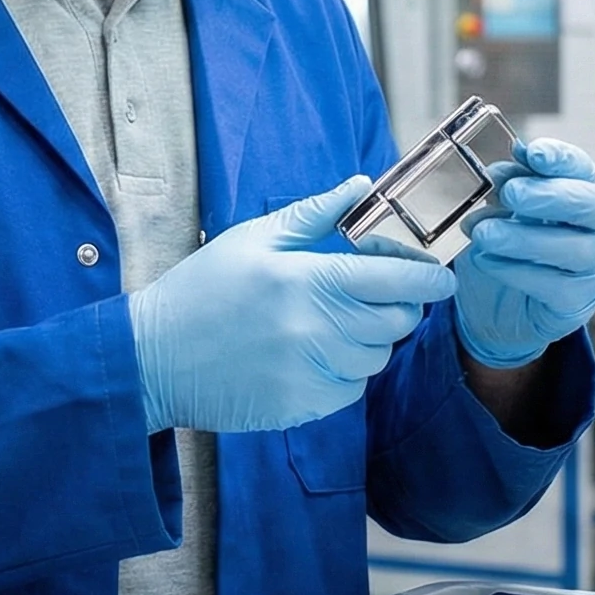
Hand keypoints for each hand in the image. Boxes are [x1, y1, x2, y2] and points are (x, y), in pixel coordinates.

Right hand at [129, 177, 457, 432]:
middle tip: (367, 295)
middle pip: (397, 323)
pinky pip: (350, 389)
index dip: (429, 279)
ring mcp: (311, 373)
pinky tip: (305, 356)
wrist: (153, 357)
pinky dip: (340, 373)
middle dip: (395, 307)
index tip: (441, 277)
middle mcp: (316, 330)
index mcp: (306, 280)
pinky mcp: (303, 407)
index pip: (396, 281)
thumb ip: (313, 215)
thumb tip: (361, 187)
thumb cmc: (202, 289)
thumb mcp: (252, 239)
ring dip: (365, 341)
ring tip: (324, 325)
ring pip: (376, 358)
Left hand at [452, 139, 594, 368]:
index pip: (582, 168)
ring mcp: (594, 269)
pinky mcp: (576, 303)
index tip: (533, 153)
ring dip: (524, 238)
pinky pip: (553, 286)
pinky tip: (485, 260)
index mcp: (584, 193)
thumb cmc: (507, 246)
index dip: (561, 159)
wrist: (495, 304)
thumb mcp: (501, 209)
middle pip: (592, 205)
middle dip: (551, 196)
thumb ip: (506, 185)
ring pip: (574, 249)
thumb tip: (500, 171)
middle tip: (511, 193)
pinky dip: (515, 271)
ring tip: (484, 233)